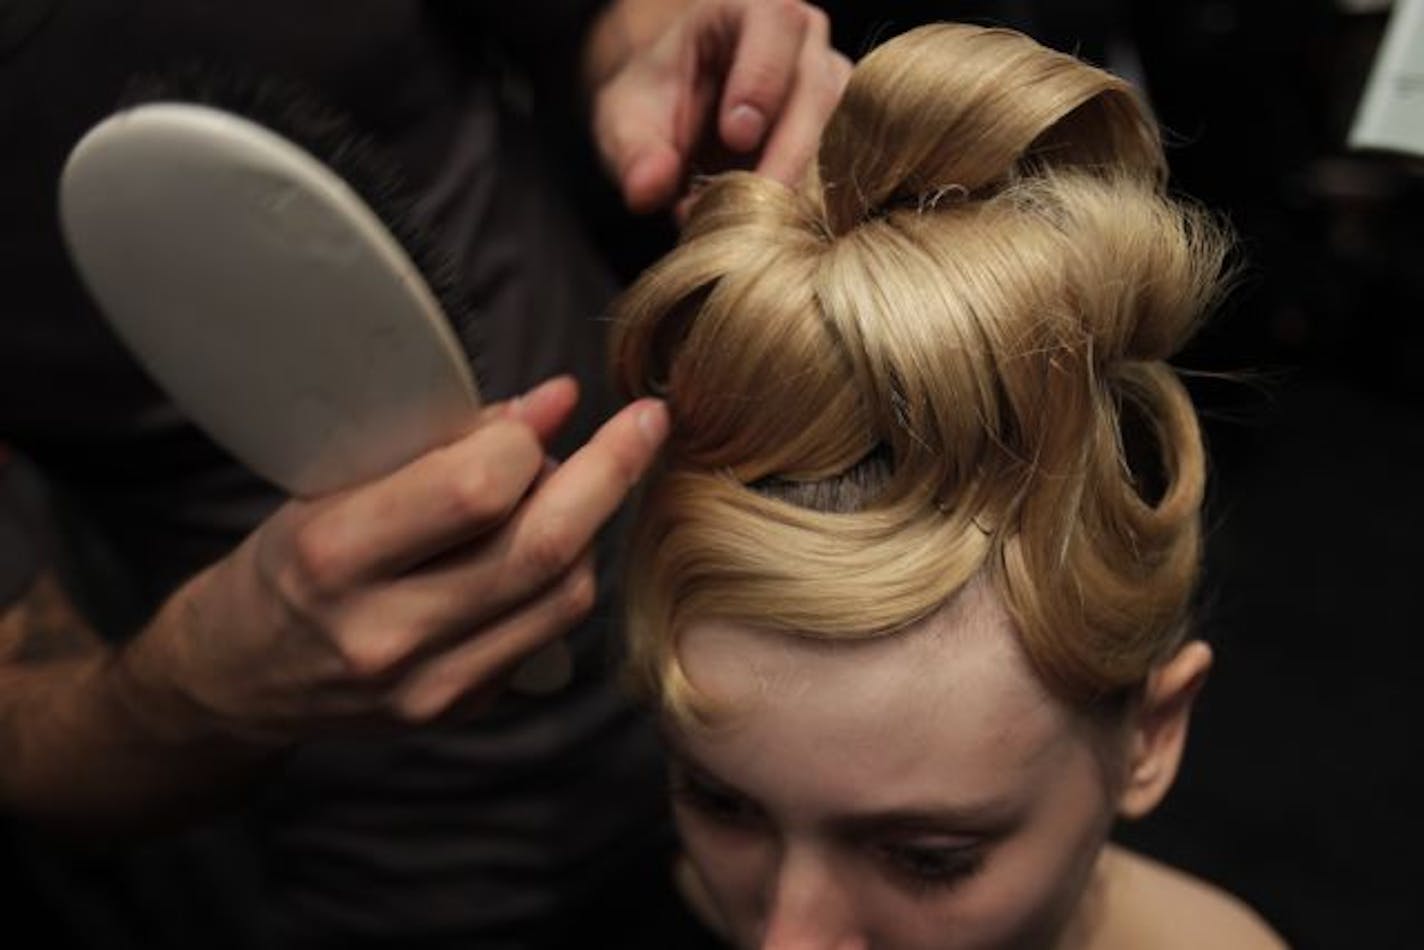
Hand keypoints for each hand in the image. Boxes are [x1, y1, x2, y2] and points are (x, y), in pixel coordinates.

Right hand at [117, 377, 668, 744]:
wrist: (237, 678)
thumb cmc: (283, 562)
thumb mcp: (328, 485)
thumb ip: (439, 447)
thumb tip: (552, 404)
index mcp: (333, 560)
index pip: (475, 492)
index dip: (532, 437)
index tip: (558, 400)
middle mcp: (386, 637)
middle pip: (543, 551)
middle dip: (610, 474)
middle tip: (645, 424)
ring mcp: (430, 689)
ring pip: (565, 596)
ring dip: (590, 526)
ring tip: (570, 483)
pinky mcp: (462, 713)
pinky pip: (549, 631)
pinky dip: (564, 574)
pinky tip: (546, 541)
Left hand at [586, 0, 851, 216]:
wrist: (680, 120)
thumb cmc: (657, 103)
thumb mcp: (625, 120)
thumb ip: (634, 152)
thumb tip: (648, 191)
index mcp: (752, 10)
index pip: (776, 23)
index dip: (762, 78)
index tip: (737, 135)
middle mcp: (805, 41)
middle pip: (819, 88)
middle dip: (789, 153)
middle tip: (754, 210)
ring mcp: (833, 87)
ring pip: (845, 132)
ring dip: (804, 186)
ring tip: (759, 228)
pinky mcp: (847, 136)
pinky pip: (849, 168)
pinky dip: (816, 204)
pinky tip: (784, 233)